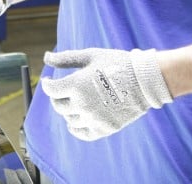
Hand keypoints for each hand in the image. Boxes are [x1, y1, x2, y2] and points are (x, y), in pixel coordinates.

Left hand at [40, 47, 172, 140]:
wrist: (145, 80)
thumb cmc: (117, 63)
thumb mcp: (90, 56)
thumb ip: (66, 59)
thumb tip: (46, 58)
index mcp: (76, 84)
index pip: (51, 90)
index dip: (47, 84)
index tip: (49, 81)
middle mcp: (82, 104)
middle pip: (58, 106)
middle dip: (57, 97)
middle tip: (62, 91)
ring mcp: (94, 118)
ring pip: (70, 119)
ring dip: (67, 111)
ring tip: (72, 103)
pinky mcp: (105, 128)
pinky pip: (83, 134)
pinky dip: (75, 129)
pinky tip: (74, 122)